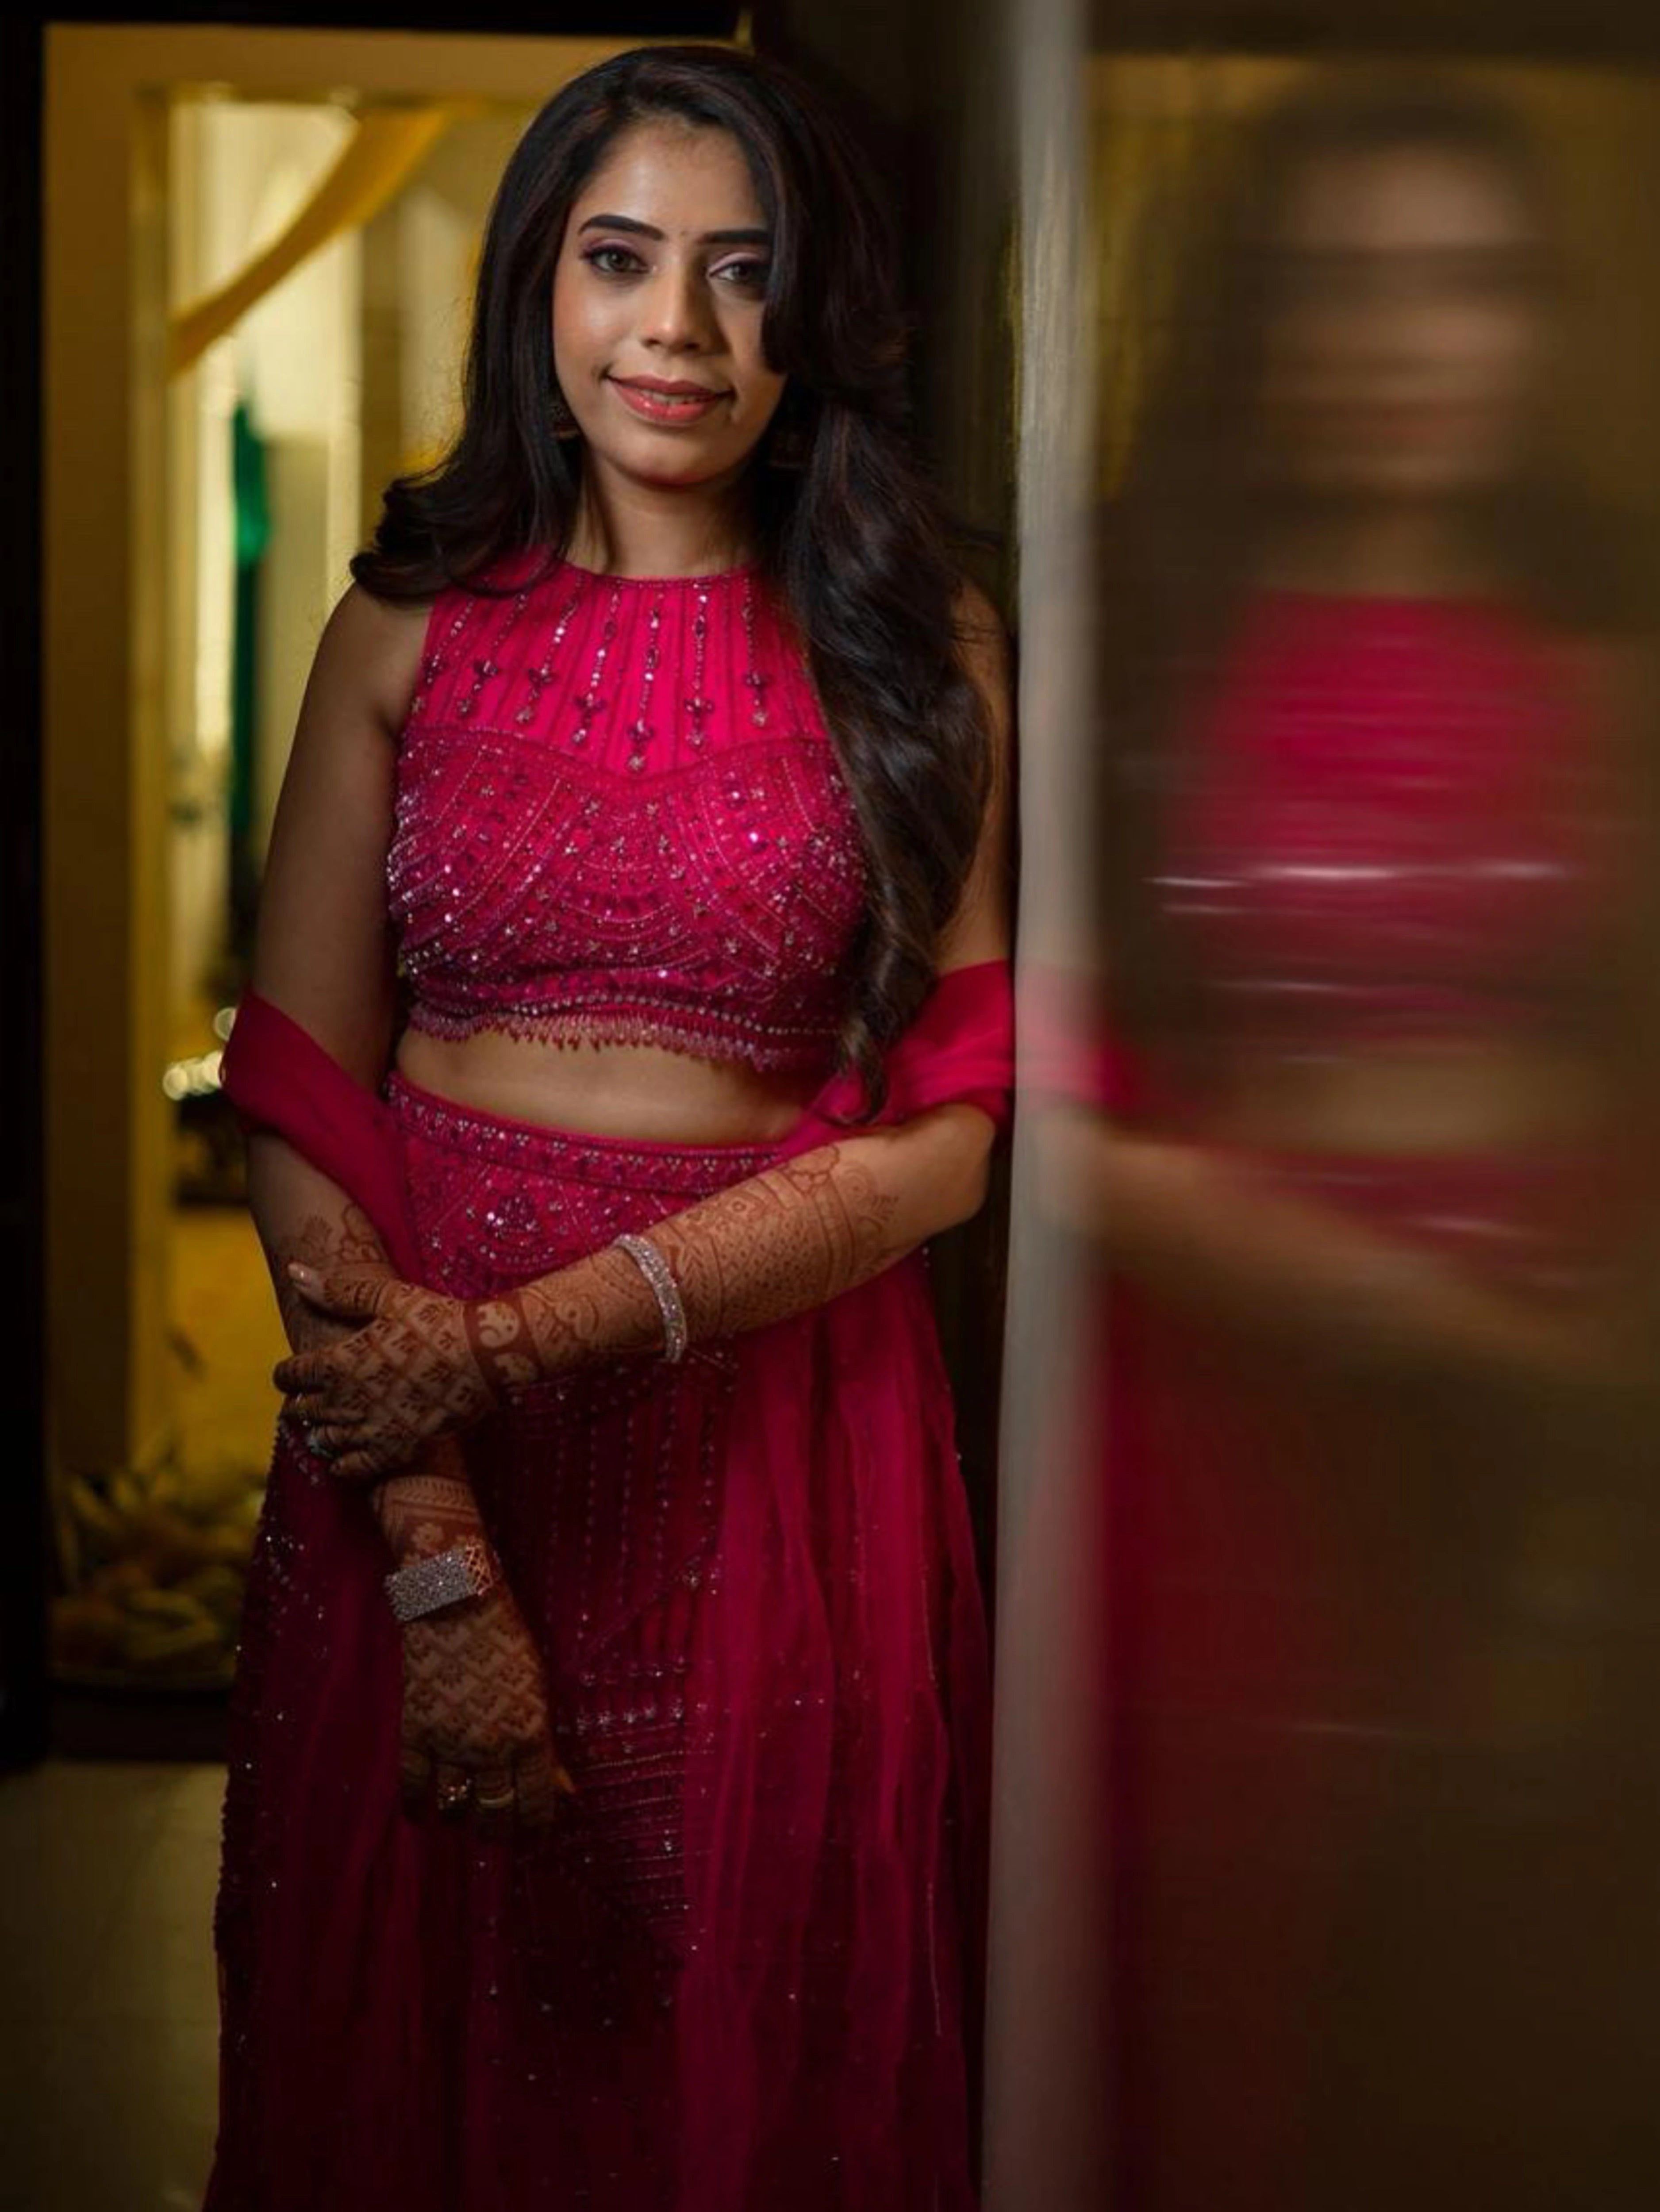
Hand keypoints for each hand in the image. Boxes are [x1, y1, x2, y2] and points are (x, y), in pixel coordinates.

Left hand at [274, 1265, 533, 1478]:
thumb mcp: (387, 1297)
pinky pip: (354, 1468)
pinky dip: (342, 1466)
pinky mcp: (396, 1449)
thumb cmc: (436, 1319)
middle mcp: (347, 1399)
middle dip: (297, 1405)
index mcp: (338, 1362)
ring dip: (317, 1433)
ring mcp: (370, 1428)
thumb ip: (338, 1291)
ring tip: (321, 1428)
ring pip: (323, 1441)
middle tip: (299, 1402)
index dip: (286, 1374)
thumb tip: (294, 1272)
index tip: (290, 1373)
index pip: (291, 1375)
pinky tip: (343, 1460)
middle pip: (302, 1410)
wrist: (485, 1355)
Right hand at [398, 1579, 574, 1838]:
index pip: (535, 1801)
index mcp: (529, 1736)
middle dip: (502, 1832)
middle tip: (503, 1835)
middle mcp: (491, 1748)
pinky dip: (416, 1807)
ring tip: (468, 1823)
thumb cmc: (508, 1641)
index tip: (537, 1838)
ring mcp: (450, 1743)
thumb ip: (547, 1747)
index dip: (537, 1827)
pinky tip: (422, 1816)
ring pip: (455, 1807)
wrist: (457, 1605)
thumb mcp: (539, 1692)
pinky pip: (412, 1786)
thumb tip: (566, 1792)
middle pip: (496, 1812)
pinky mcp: (415, 1733)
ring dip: (463, 1822)